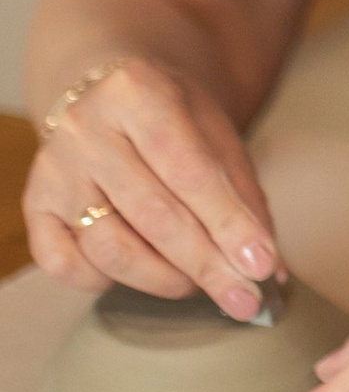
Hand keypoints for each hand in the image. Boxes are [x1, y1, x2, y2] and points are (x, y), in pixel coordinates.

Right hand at [24, 59, 281, 318]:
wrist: (117, 96)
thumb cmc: (178, 121)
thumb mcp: (221, 138)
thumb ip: (246, 200)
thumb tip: (271, 271)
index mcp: (138, 93)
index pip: (189, 170)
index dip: (228, 223)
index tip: (262, 266)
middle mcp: (86, 128)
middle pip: (151, 213)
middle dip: (205, 264)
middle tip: (244, 298)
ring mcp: (53, 168)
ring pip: (106, 245)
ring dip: (162, 277)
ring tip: (198, 282)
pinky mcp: (33, 204)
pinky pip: (63, 263)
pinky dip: (105, 280)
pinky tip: (141, 270)